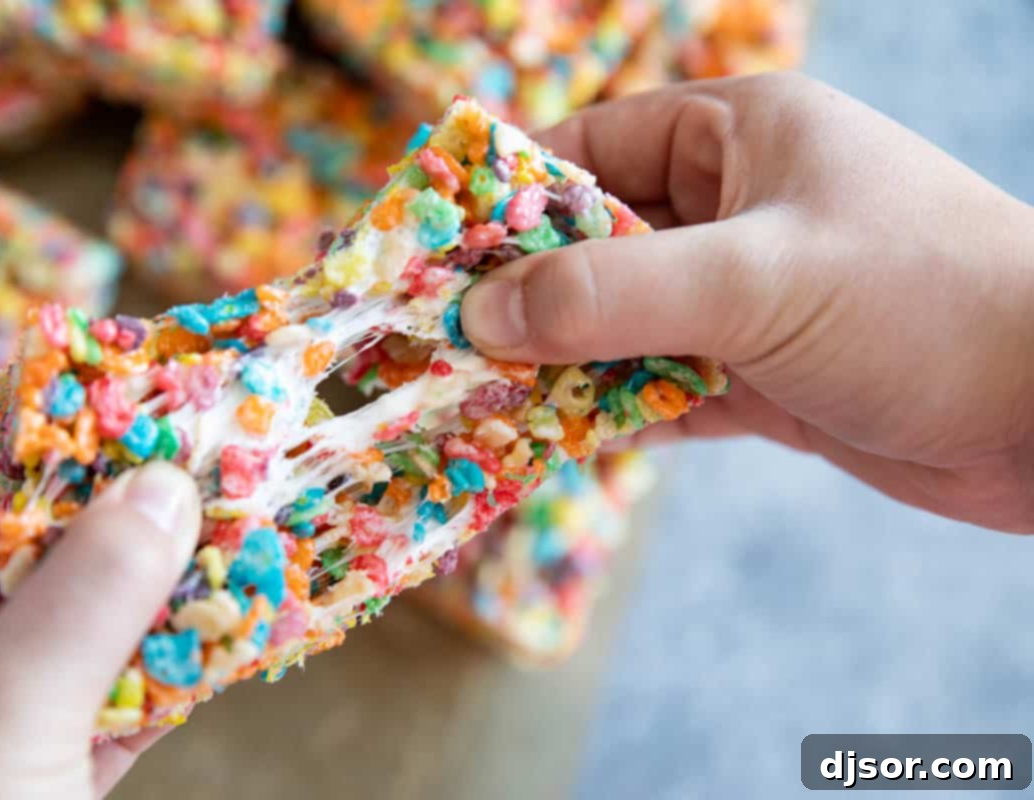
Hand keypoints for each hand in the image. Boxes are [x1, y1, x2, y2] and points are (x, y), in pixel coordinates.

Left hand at [0, 459, 200, 798]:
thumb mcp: (0, 713)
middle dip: (86, 548)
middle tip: (164, 499)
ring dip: (136, 614)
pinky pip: (96, 721)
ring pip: (54, 657)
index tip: (78, 457)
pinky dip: (155, 686)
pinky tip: (213, 650)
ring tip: (206, 560)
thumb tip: (163, 489)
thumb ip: (83, 596)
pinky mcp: (34, 795)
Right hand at [462, 73, 1033, 531]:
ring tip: (474, 396)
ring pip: (619, 324)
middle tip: (436, 339)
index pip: (591, 150)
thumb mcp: (757, 279)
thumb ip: (612, 292)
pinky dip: (608, 410)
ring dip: (557, 362)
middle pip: (594, 244)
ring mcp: (745, 299)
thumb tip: (482, 313)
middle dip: (521, 295)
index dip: (506, 197)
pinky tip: (552, 437)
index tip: (430, 250)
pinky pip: (657, 385)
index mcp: (739, 139)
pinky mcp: (760, 377)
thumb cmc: (925, 303)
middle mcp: (734, 212)